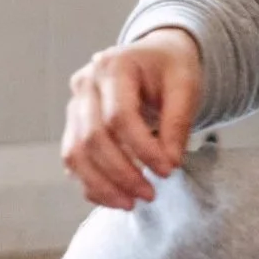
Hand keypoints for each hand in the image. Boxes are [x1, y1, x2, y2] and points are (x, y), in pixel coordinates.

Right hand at [61, 27, 203, 208]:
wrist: (157, 56)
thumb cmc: (171, 68)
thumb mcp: (186, 84)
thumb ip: (178, 122)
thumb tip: (169, 164)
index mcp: (114, 65)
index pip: (120, 116)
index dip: (142, 149)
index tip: (167, 170)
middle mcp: (86, 84)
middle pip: (93, 138)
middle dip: (121, 173)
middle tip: (148, 194)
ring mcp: (74, 106)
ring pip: (76, 155)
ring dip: (102, 185)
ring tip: (131, 202)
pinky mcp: (72, 127)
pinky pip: (73, 162)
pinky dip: (92, 184)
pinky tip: (116, 196)